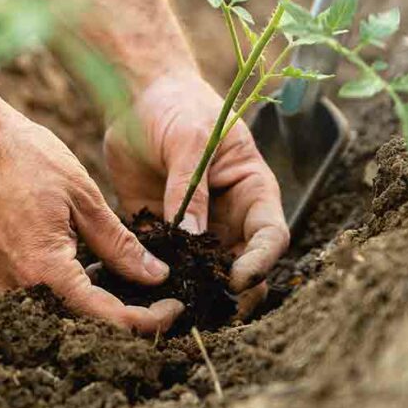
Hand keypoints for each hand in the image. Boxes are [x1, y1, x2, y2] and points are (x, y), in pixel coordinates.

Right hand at [0, 104, 183, 333]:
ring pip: (54, 315)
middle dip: (124, 317)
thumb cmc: (20, 155)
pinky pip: (29, 298)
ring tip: (119, 276)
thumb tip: (155, 276)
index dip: (149, 320)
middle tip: (155, 297)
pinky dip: (61, 291)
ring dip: (91, 305)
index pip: (108, 319)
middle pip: (80, 325)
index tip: (175, 306)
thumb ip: (119, 244)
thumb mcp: (82, 196)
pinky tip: (80, 264)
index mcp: (45, 270)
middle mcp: (14, 289)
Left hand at [104, 72, 288, 313]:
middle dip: (232, 292)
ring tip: (176, 310)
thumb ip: (190, 187)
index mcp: (251, 191)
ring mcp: (195, 227)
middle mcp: (228, 216)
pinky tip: (140, 293)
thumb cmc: (177, 106)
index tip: (238, 280)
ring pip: (204, 272)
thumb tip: (192, 237)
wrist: (136, 96)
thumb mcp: (189, 139)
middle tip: (212, 311)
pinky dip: (155, 278)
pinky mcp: (160, 230)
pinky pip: (163, 261)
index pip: (270, 236)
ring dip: (194, 291)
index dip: (261, 262)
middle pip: (242, 265)